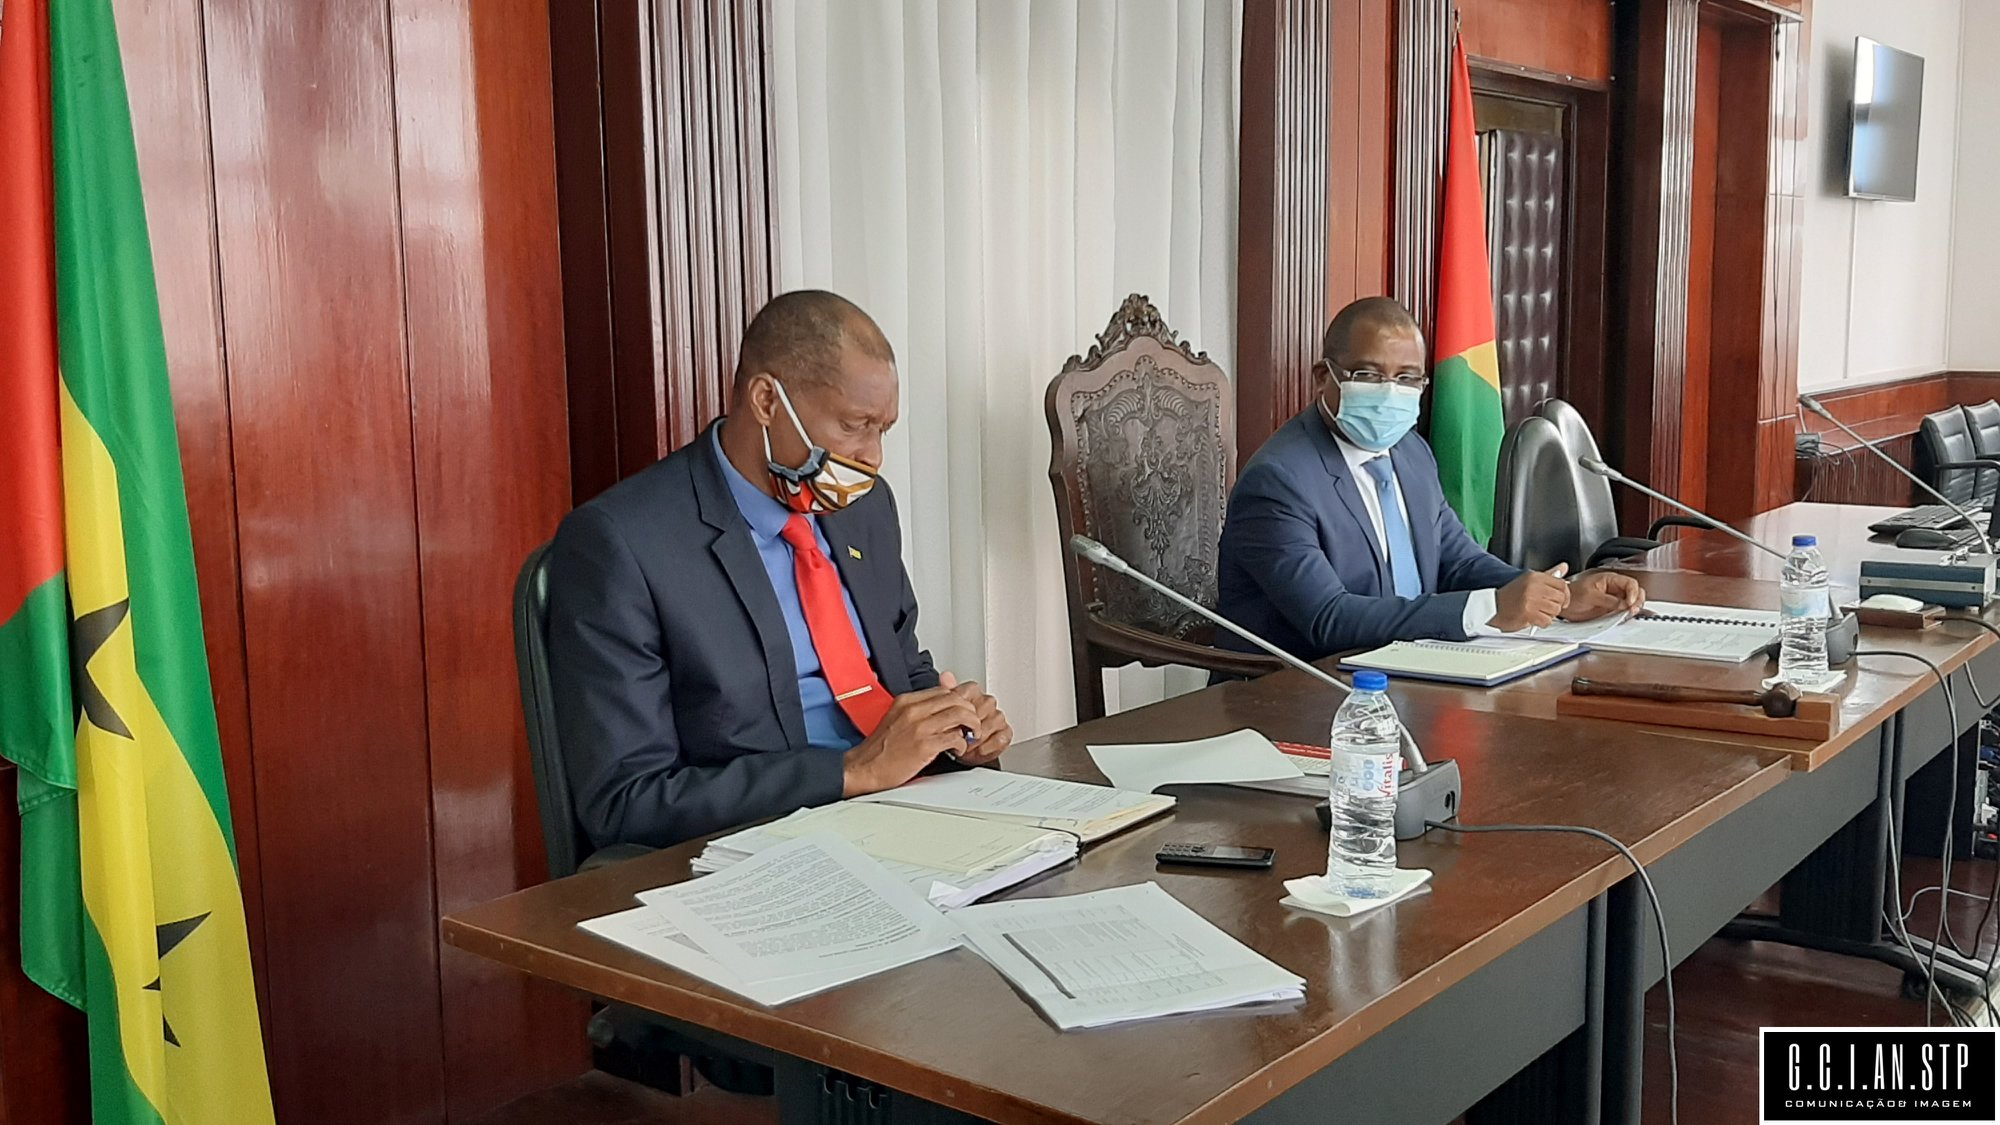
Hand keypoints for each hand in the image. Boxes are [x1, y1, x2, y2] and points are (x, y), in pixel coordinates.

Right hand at [840, 685, 980, 796]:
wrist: (864, 768)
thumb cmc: (880, 749)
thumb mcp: (897, 719)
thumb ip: (918, 710)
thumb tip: (940, 707)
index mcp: (907, 701)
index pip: (944, 690)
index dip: (960, 701)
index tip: (963, 712)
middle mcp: (914, 710)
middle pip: (955, 699)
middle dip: (970, 711)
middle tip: (971, 724)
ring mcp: (919, 727)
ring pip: (960, 714)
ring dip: (971, 725)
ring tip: (969, 736)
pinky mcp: (924, 746)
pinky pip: (955, 737)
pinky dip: (962, 744)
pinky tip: (957, 750)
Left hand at [939, 671, 1011, 765]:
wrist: (959, 751)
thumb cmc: (952, 730)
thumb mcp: (943, 711)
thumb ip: (946, 692)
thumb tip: (946, 675)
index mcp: (972, 692)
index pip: (970, 694)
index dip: (960, 713)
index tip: (952, 723)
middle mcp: (987, 702)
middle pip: (982, 710)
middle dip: (968, 727)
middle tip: (959, 737)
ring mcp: (998, 717)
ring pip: (992, 723)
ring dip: (978, 738)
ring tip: (967, 746)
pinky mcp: (1006, 732)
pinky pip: (1001, 738)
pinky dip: (988, 746)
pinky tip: (979, 749)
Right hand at [1490, 564, 1570, 631]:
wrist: (1492, 608)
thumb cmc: (1509, 596)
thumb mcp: (1528, 580)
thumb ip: (1548, 575)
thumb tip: (1563, 567)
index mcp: (1534, 577)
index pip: (1561, 584)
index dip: (1564, 594)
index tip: (1561, 599)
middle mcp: (1533, 586)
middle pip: (1560, 598)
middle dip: (1556, 605)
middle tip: (1546, 607)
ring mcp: (1531, 600)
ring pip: (1555, 610)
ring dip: (1549, 615)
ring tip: (1538, 612)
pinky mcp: (1528, 613)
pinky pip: (1547, 621)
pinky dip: (1542, 623)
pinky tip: (1534, 619)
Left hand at [1564, 570, 1645, 621]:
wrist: (1564, 605)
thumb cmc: (1573, 595)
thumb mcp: (1590, 595)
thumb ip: (1608, 600)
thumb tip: (1623, 604)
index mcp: (1610, 579)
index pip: (1629, 583)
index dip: (1633, 592)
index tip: (1630, 602)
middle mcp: (1615, 588)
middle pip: (1636, 592)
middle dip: (1637, 600)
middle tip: (1632, 609)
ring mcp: (1615, 599)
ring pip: (1633, 602)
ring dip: (1634, 608)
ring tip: (1629, 613)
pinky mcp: (1612, 609)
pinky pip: (1625, 611)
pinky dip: (1627, 614)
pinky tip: (1625, 616)